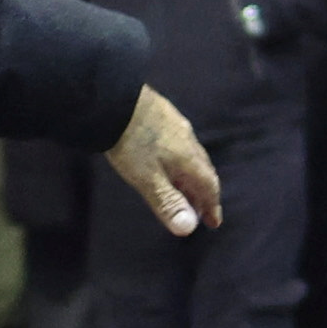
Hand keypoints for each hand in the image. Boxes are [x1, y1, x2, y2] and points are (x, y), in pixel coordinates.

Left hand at [105, 86, 221, 234]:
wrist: (113, 99)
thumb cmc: (130, 143)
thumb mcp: (147, 179)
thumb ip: (167, 202)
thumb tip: (189, 228)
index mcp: (188, 158)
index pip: (209, 185)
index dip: (211, 205)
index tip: (213, 222)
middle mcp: (188, 140)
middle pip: (204, 170)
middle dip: (204, 192)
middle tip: (200, 209)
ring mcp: (176, 125)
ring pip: (192, 155)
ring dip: (192, 175)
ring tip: (184, 187)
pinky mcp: (162, 114)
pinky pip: (180, 142)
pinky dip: (181, 159)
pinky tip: (167, 158)